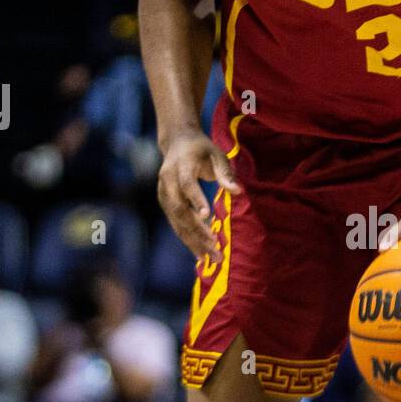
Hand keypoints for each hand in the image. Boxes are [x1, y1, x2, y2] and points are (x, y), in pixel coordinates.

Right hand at [157, 129, 240, 262]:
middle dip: (197, 231)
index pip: (187, 185)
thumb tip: (238, 192)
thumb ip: (225, 173)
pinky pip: (176, 225)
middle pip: (180, 210)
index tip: (208, 217)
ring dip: (193, 241)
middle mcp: (167, 181)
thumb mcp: (217, 154)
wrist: (177, 143)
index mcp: (181, 166)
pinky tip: (201, 255)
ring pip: (176, 222)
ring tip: (211, 258)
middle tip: (216, 247)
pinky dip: (188, 240)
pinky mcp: (164, 203)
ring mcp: (163, 194)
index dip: (196, 200)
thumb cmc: (201, 149)